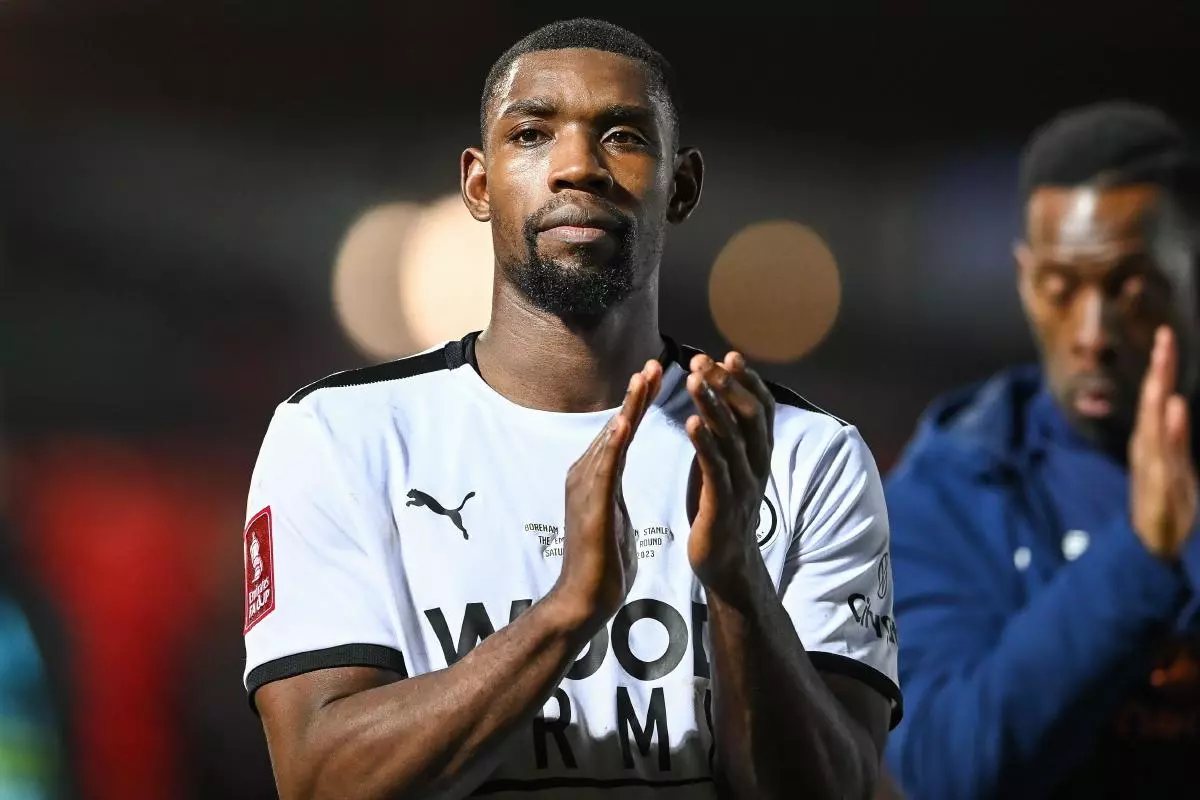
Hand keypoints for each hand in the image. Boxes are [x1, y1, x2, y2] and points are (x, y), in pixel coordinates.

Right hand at [551, 360, 662, 629]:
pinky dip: (616, 440)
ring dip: (628, 406)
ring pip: (611, 438)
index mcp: (594, 479)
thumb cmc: (603, 567)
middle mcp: (585, 475)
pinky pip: (605, 465)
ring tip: (644, 379)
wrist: (584, 600)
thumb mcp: (614, 520)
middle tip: (653, 364)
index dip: (636, 405)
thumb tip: (617, 489)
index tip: (655, 379)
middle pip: (615, 427)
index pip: (619, 434)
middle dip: (634, 395)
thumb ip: (613, 498)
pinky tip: (627, 420)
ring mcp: (584, 487)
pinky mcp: (590, 503)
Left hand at [684, 352, 775, 593]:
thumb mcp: (728, 466)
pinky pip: (716, 470)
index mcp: (759, 456)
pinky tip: (691, 423)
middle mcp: (757, 466)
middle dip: (727, 385)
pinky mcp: (722, 506)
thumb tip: (717, 397)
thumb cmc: (721, 510)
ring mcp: (742, 486)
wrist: (726, 565)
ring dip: (713, 406)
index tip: (729, 355)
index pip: (761, 410)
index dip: (748, 382)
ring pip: (732, 439)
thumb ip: (728, 436)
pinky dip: (705, 444)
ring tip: (695, 380)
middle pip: (749, 417)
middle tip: (704, 361)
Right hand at [1130, 326, 1197, 559]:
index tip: (1167, 335)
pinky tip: (1172, 407)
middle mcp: (1148, 446)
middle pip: (1153, 401)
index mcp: (1152, 440)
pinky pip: (1164, 451)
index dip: (1163, 367)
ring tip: (1162, 366)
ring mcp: (1152, 463)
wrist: (1153, 545)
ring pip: (1154, 422)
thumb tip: (1176, 401)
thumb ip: (1175, 435)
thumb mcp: (1175, 465)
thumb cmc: (1167, 506)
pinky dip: (1168, 429)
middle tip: (1165, 337)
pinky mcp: (1157, 482)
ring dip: (1158, 393)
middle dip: (1160, 370)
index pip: (1158, 396)